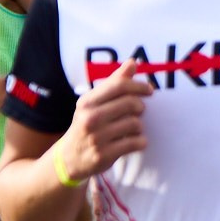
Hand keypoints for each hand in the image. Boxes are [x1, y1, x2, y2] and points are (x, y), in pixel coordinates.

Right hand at [57, 65, 151, 181]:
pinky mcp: (105, 155)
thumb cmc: (88, 125)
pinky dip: (140, 142)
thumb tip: (133, 62)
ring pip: (135, 124)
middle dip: (140, 107)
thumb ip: (114, 83)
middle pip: (131, 104)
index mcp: (87, 102)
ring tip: (131, 129)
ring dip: (139, 127)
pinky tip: (134, 142)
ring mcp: (97, 137)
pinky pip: (136, 143)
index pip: (119, 85)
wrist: (69, 158)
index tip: (149, 90)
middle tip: (138, 112)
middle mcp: (90, 118)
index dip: (139, 86)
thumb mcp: (94, 103)